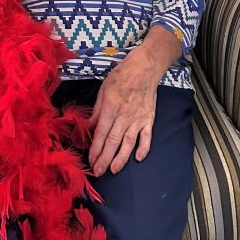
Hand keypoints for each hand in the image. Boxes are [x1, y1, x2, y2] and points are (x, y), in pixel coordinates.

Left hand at [88, 30, 178, 176]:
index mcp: (111, 106)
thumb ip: (97, 110)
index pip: (102, 132)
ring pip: (129, 142)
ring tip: (113, 170)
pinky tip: (138, 158)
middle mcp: (125, 114)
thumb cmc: (122, 75)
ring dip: (121, 158)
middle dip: (104, 158)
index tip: (90, 160)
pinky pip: (147, 136)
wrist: (146, 67)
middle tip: (98, 172)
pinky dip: (144, 148)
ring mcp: (138, 118)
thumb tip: (91, 127)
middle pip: (113, 141)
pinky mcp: (149, 118)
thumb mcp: (104, 88)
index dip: (95, 148)